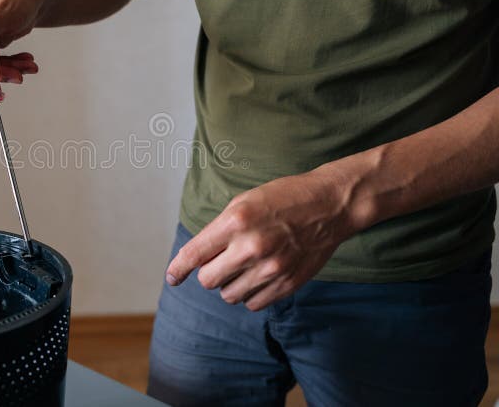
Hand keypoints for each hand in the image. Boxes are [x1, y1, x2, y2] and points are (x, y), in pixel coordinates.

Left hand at [165, 169, 359, 310]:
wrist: (329, 205)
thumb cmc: (282, 198)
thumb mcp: (243, 202)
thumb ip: (219, 230)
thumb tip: (196, 258)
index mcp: (235, 222)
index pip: (194, 255)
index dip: (177, 270)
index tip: (172, 278)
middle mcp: (251, 247)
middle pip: (208, 280)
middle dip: (209, 272)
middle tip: (222, 260)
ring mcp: (271, 268)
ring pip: (229, 295)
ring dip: (230, 284)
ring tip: (245, 266)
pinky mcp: (287, 284)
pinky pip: (253, 303)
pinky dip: (250, 294)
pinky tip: (259, 276)